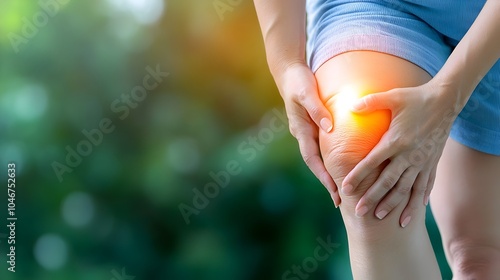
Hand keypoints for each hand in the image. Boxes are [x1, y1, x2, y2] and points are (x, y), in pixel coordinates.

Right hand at [275, 62, 340, 206]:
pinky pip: (324, 145)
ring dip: (330, 172)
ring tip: (343, 188)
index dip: (323, 176)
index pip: (312, 159)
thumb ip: (317, 109)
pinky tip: (345, 161)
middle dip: (327, 181)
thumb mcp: (306, 92)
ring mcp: (309, 131)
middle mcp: (304, 134)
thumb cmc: (297, 81)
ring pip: (320, 156)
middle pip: (316, 164)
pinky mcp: (314, 125)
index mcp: (301, 130)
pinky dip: (332, 156)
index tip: (334, 192)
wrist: (288, 71)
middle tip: (341, 201)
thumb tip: (329, 128)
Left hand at [341, 81, 459, 226]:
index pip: (372, 162)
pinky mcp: (432, 162)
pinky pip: (425, 185)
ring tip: (381, 217)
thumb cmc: (416, 98)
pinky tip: (412, 212)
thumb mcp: (392, 97)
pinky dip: (418, 200)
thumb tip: (350, 106)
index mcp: (396, 140)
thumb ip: (370, 102)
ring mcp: (422, 161)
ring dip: (393, 204)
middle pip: (388, 181)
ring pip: (406, 188)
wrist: (446, 101)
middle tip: (359, 211)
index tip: (345, 188)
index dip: (358, 176)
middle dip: (372, 197)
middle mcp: (409, 154)